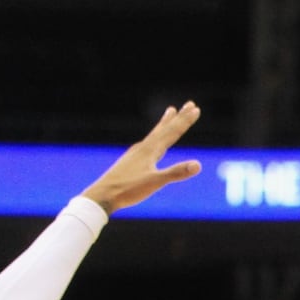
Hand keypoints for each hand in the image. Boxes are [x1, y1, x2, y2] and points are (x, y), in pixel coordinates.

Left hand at [80, 102, 201, 213]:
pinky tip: (151, 143)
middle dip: (178, 117)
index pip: (172, 132)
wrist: (102, 195)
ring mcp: (135, 153)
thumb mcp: (155, 182)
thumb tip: (198, 165)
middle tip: (189, 104)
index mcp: (150, 150)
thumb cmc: (128, 189)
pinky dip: (154, 137)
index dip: (185, 121)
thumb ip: (176, 173)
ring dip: (165, 123)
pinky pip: (147, 144)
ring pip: (155, 134)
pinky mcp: (130, 161)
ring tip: (170, 112)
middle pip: (164, 129)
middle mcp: (143, 148)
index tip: (195, 108)